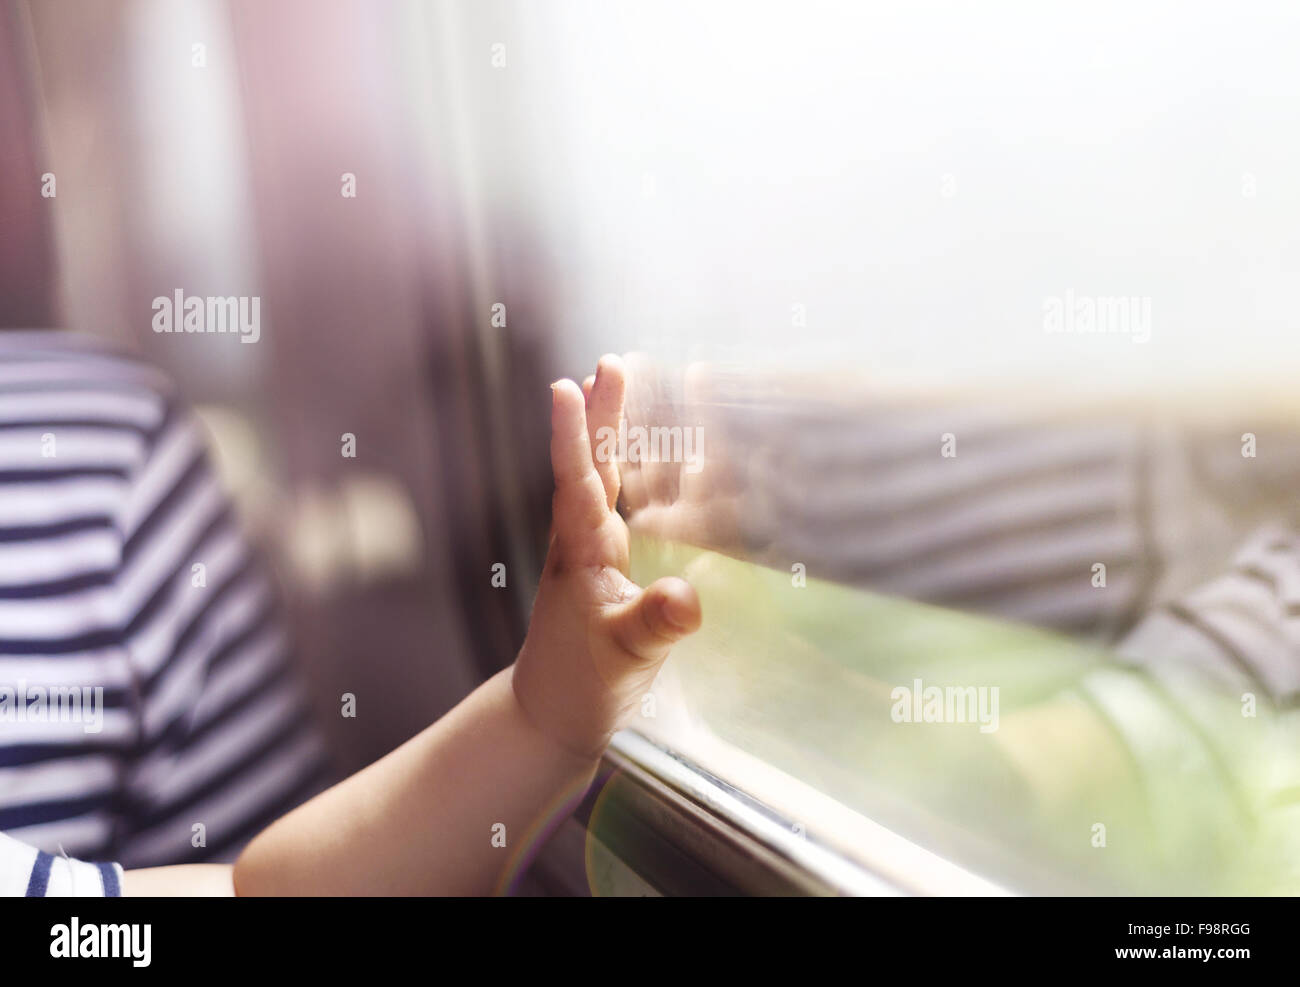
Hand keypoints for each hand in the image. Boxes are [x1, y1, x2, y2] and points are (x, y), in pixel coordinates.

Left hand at [511, 355, 702, 757]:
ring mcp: (590, 552)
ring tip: (616, 385)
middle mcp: (582, 542)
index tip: (569, 385)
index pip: (578, 482)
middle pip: (589, 464)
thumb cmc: (584, 684)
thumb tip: (686, 598)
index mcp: (583, 553)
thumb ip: (654, 625)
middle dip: (600, 413)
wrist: (554, 714)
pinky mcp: (603, 566)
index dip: (575, 434)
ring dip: (610, 431)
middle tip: (611, 362)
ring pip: (600, 477)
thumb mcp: (625, 657)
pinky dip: (625, 468)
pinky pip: (615, 501)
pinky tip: (637, 456)